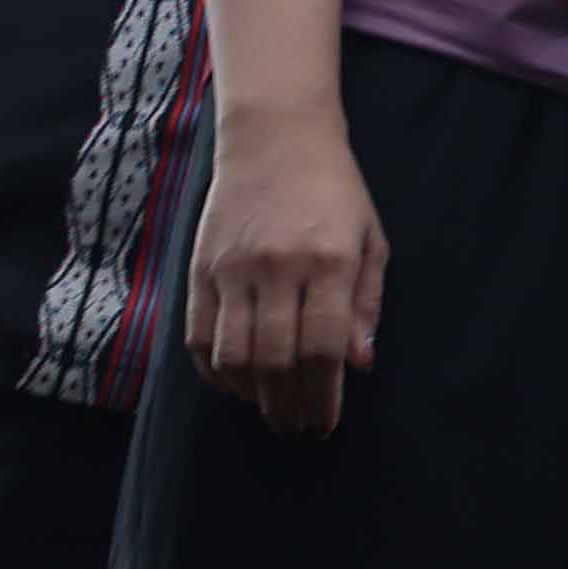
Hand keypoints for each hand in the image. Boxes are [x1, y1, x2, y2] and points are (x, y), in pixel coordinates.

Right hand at [191, 106, 388, 438]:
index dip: (323, 396)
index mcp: (327, 262)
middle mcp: (276, 268)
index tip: (325, 422)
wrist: (275, 139)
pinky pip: (198, 334)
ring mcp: (232, 269)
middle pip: (275, 361)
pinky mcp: (199, 268)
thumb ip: (366, 303)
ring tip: (269, 411)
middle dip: (287, 406)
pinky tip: (233, 384)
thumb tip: (360, 365)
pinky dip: (213, 370)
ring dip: (250, 395)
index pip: (323, 349)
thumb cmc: (335, 192)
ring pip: (232, 355)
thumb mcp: (370, 240)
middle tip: (297, 429)